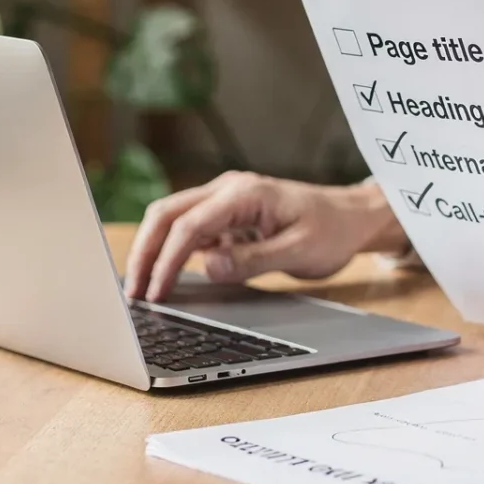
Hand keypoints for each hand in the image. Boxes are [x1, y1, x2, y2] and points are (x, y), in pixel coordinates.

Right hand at [123, 172, 406, 301]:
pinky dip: (172, 253)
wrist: (351, 217)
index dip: (166, 261)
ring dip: (154, 252)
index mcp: (244, 193)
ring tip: (140, 289)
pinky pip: (189, 231)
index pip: (189, 225)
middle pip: (167, 214)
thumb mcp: (299, 250)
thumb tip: (207, 267)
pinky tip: (164, 278)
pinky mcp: (226, 217)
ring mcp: (225, 201)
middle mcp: (228, 190)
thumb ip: (253, 260)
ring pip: (172, 221)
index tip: (155, 293)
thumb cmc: (332, 230)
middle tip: (132, 292)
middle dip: (145, 251)